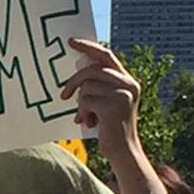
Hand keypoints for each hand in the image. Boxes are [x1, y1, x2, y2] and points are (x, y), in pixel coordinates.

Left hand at [60, 38, 141, 152]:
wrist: (123, 151)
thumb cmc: (109, 126)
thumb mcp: (106, 102)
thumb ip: (98, 86)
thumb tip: (77, 73)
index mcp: (128, 80)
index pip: (106, 56)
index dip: (88, 47)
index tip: (71, 41)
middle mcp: (129, 84)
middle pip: (92, 70)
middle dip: (74, 81)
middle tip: (64, 95)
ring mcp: (123, 94)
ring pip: (86, 87)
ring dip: (81, 104)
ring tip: (86, 117)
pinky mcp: (114, 106)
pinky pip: (86, 101)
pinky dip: (83, 112)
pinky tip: (90, 122)